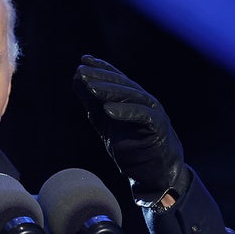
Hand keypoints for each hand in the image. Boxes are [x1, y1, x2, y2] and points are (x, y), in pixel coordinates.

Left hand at [73, 55, 189, 205]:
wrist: (153, 173)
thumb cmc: (130, 148)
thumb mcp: (105, 124)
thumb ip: (93, 104)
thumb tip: (76, 80)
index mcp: (132, 99)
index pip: (116, 79)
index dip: (100, 67)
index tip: (83, 60)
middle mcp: (144, 101)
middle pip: (121, 84)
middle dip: (100, 76)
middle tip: (80, 72)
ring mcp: (153, 112)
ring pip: (130, 96)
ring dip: (108, 90)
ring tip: (89, 86)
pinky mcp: (158, 127)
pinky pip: (141, 116)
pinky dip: (124, 112)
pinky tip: (107, 109)